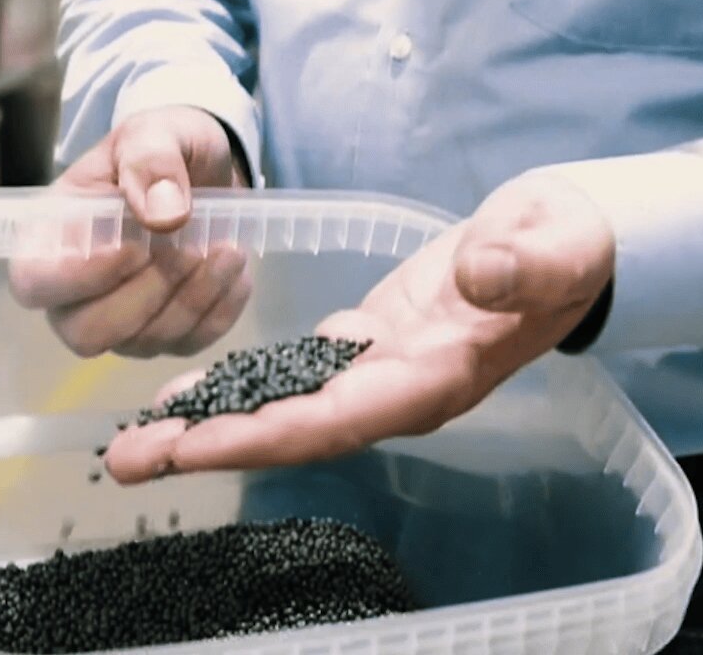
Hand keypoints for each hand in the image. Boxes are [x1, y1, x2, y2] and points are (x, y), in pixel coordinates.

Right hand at [10, 105, 251, 357]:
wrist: (205, 169)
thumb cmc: (161, 148)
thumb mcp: (154, 132)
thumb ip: (150, 160)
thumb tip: (164, 215)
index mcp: (51, 237)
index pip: (34, 283)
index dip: (79, 278)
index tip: (133, 246)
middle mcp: (74, 292)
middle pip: (87, 333)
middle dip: (148, 294)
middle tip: (190, 247)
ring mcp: (120, 322)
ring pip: (145, 342)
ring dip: (194, 297)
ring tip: (227, 248)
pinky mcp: (166, 335)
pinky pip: (190, 343)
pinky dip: (221, 309)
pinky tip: (234, 271)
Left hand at [102, 173, 614, 482]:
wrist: (576, 242)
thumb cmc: (570, 244)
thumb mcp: (558, 244)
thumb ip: (521, 265)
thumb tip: (476, 276)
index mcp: (438, 376)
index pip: (338, 420)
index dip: (263, 435)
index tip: (195, 445)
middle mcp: (401, 391)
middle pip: (294, 432)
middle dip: (211, 447)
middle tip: (126, 459)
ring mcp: (384, 373)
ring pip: (285, 411)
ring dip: (212, 427)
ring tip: (133, 440)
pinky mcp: (372, 344)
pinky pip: (295, 377)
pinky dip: (241, 388)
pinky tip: (190, 394)